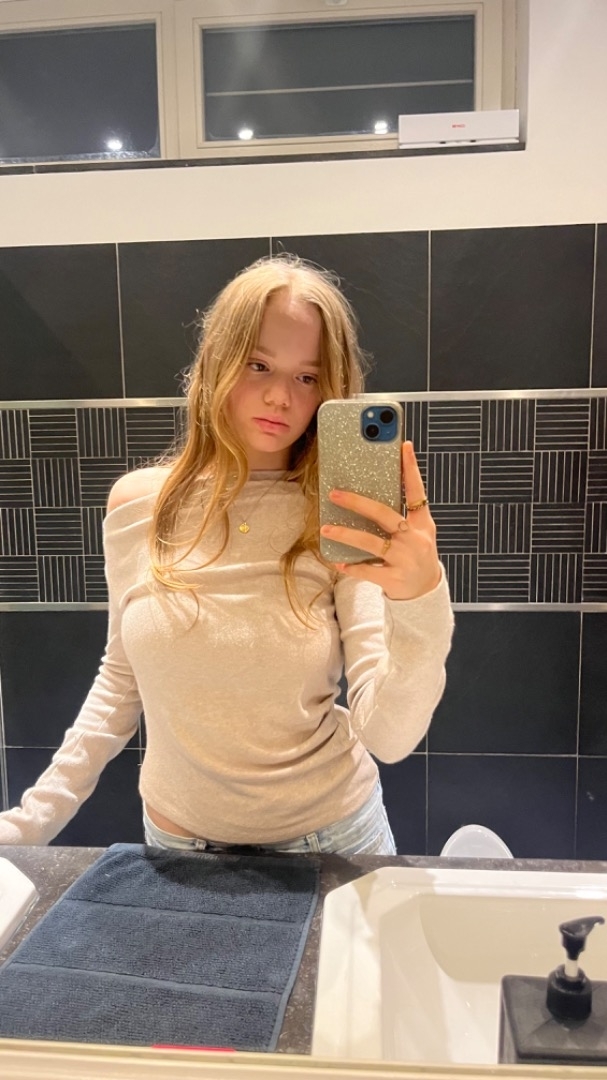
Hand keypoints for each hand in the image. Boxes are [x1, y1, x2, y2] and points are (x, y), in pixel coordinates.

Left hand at [320, 441, 440, 600]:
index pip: (417, 492)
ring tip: (326, 529)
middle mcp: (415, 539)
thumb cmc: (416, 555)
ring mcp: (405, 559)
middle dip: (358, 503)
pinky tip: (337, 562)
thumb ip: (402, 514)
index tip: (404, 447)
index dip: (411, 469)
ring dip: (346, 535)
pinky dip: (351, 567)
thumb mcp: (418, 533)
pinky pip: (367, 570)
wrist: (425, 592)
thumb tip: (370, 490)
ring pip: (370, 543)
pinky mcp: (394, 578)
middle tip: (334, 494)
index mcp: (422, 524)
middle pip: (384, 515)